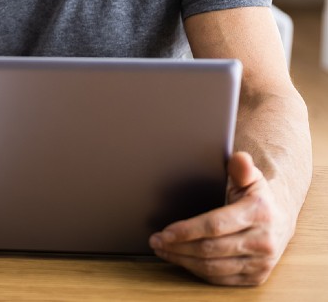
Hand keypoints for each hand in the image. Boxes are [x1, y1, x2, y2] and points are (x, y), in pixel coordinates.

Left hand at [149, 151, 294, 285]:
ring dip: (182, 260)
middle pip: (210, 249)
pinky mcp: (256, 277)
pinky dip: (196, 271)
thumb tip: (239, 158)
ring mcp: (261, 262)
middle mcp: (263, 241)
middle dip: (177, 246)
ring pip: (213, 267)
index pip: (216, 225)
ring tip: (163, 250)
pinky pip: (220, 278)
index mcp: (259, 213)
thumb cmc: (256, 198)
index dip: (187, 230)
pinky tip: (182, 261)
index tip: (165, 231)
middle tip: (156, 240)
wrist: (280, 221)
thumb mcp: (250, 178)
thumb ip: (240, 168)